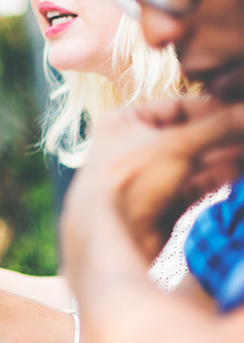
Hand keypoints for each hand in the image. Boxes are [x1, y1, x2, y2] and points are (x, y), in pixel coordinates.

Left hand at [65, 98, 243, 261]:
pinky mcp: (161, 203)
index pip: (177, 105)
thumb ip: (218, 126)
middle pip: (189, 135)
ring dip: (226, 157)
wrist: (112, 237)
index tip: (241, 113)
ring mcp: (147, 176)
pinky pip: (194, 184)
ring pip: (195, 161)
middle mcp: (132, 146)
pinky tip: (239, 172)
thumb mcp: (177, 144)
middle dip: (224, 136)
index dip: (214, 108)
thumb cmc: (130, 180)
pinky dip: (217, 178)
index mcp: (123, 122)